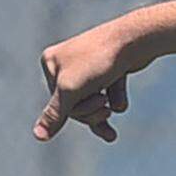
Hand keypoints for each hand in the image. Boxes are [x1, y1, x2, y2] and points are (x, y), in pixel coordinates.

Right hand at [34, 23, 131, 143]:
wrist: (137, 39)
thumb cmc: (99, 61)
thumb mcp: (71, 90)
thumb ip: (54, 115)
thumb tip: (38, 136)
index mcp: (50, 61)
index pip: (58, 104)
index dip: (78, 111)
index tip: (97, 102)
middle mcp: (67, 61)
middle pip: (75, 103)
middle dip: (91, 110)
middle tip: (105, 105)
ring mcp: (90, 64)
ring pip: (92, 101)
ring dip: (103, 110)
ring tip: (114, 107)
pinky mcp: (111, 68)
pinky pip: (109, 93)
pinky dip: (117, 99)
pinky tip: (122, 102)